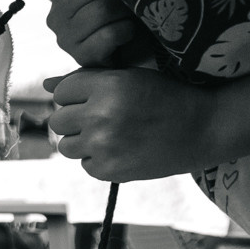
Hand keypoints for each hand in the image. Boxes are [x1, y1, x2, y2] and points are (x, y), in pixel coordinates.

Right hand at [45, 0, 150, 69]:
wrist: (120, 54)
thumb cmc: (112, 15)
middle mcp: (55, 16)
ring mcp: (66, 39)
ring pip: (100, 11)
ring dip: (124, 10)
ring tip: (131, 13)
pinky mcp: (82, 57)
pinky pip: (109, 34)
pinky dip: (126, 30)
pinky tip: (129, 31)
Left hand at [46, 68, 219, 181]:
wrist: (203, 128)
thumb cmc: (165, 97)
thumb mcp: (129, 78)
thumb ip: (85, 80)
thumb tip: (46, 83)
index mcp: (106, 86)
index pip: (62, 93)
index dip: (75, 96)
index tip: (93, 99)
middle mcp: (101, 115)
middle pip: (58, 121)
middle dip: (75, 120)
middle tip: (102, 119)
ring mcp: (103, 145)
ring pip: (66, 146)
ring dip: (82, 142)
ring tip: (111, 135)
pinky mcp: (110, 170)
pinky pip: (85, 165)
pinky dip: (98, 160)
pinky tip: (122, 150)